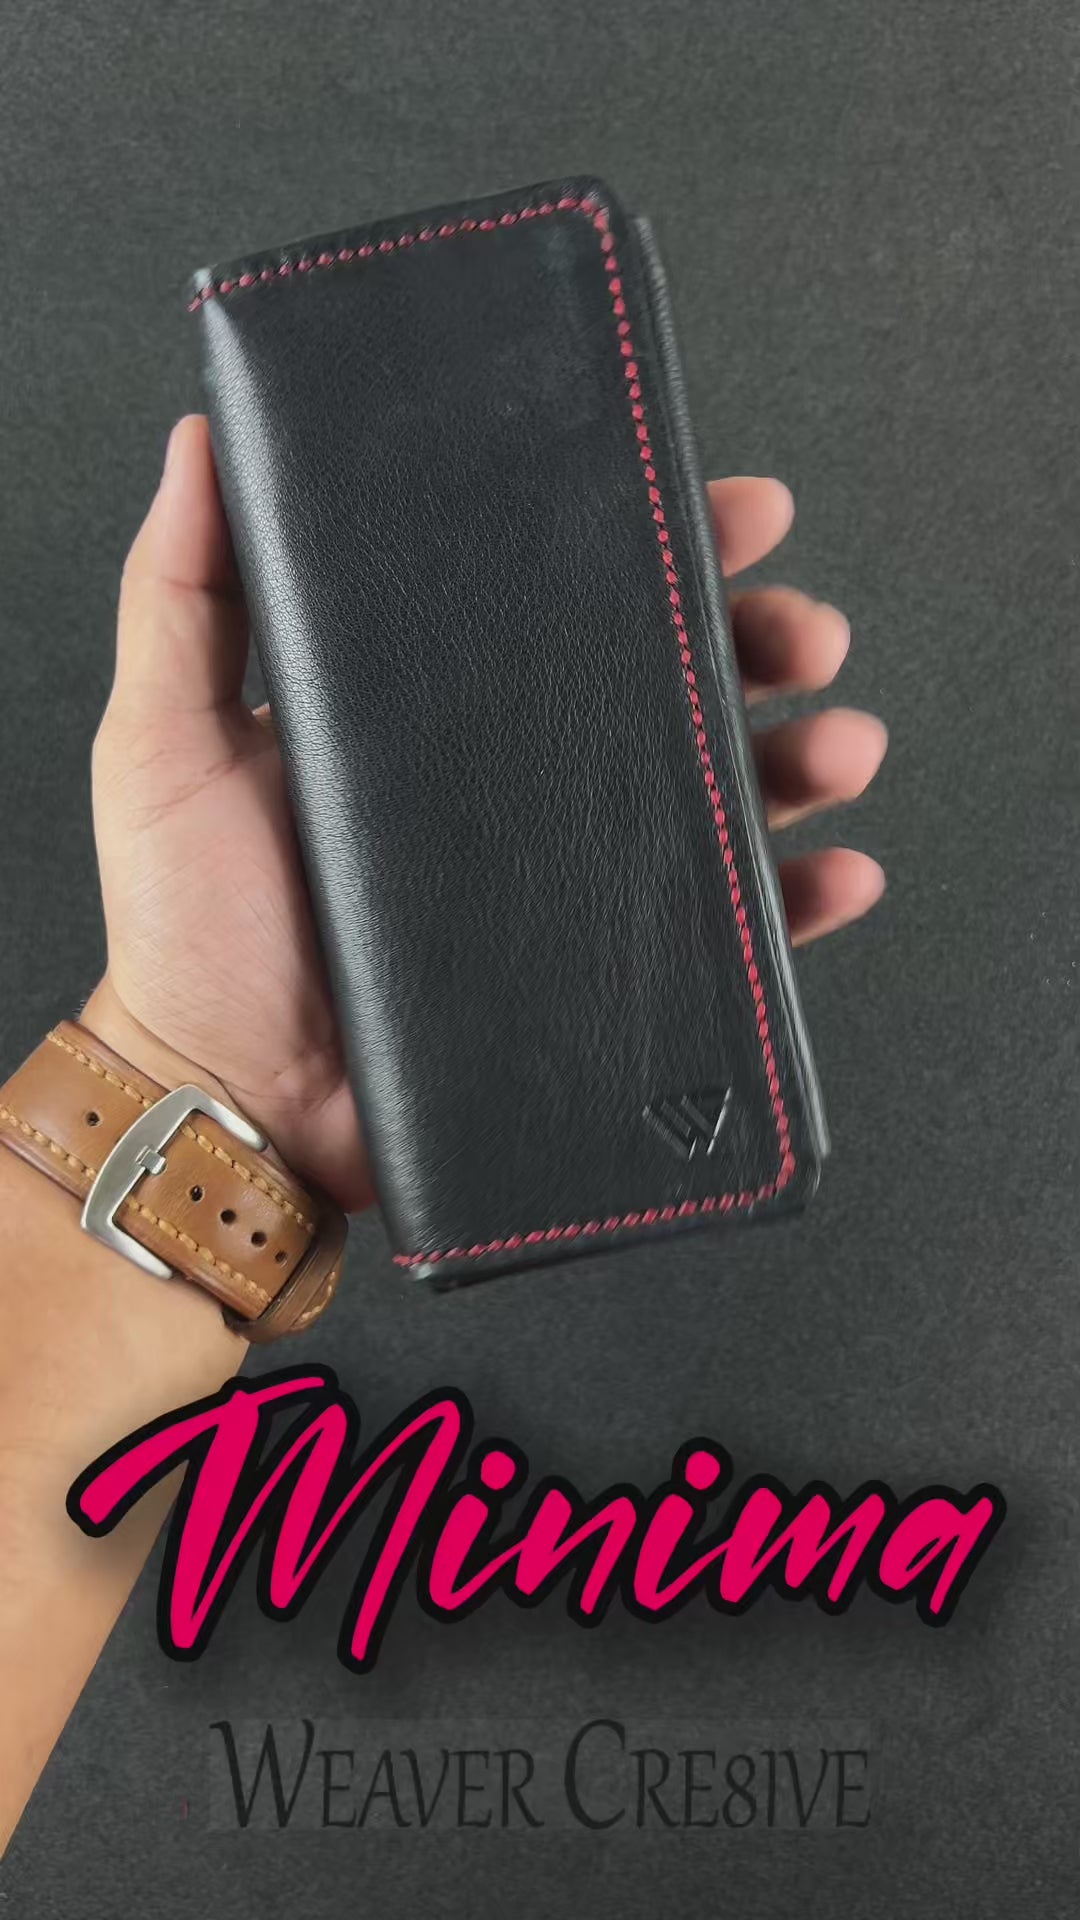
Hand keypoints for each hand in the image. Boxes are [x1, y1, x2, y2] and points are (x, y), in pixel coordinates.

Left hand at [88, 418, 885, 1210]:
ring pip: (713, 800)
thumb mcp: (163, 743)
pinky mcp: (591, 980)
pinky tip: (836, 874)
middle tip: (804, 628)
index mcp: (437, 711)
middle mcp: (512, 786)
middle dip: (757, 643)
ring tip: (841, 744)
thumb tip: (209, 441)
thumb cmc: (188, 930)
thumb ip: (183, 596)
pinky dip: (794, 907)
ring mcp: (561, 884)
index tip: (723, 506)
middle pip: (664, 688)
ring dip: (800, 760)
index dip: (651, 548)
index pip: (561, 602)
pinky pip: (718, 937)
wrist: (227, 1103)